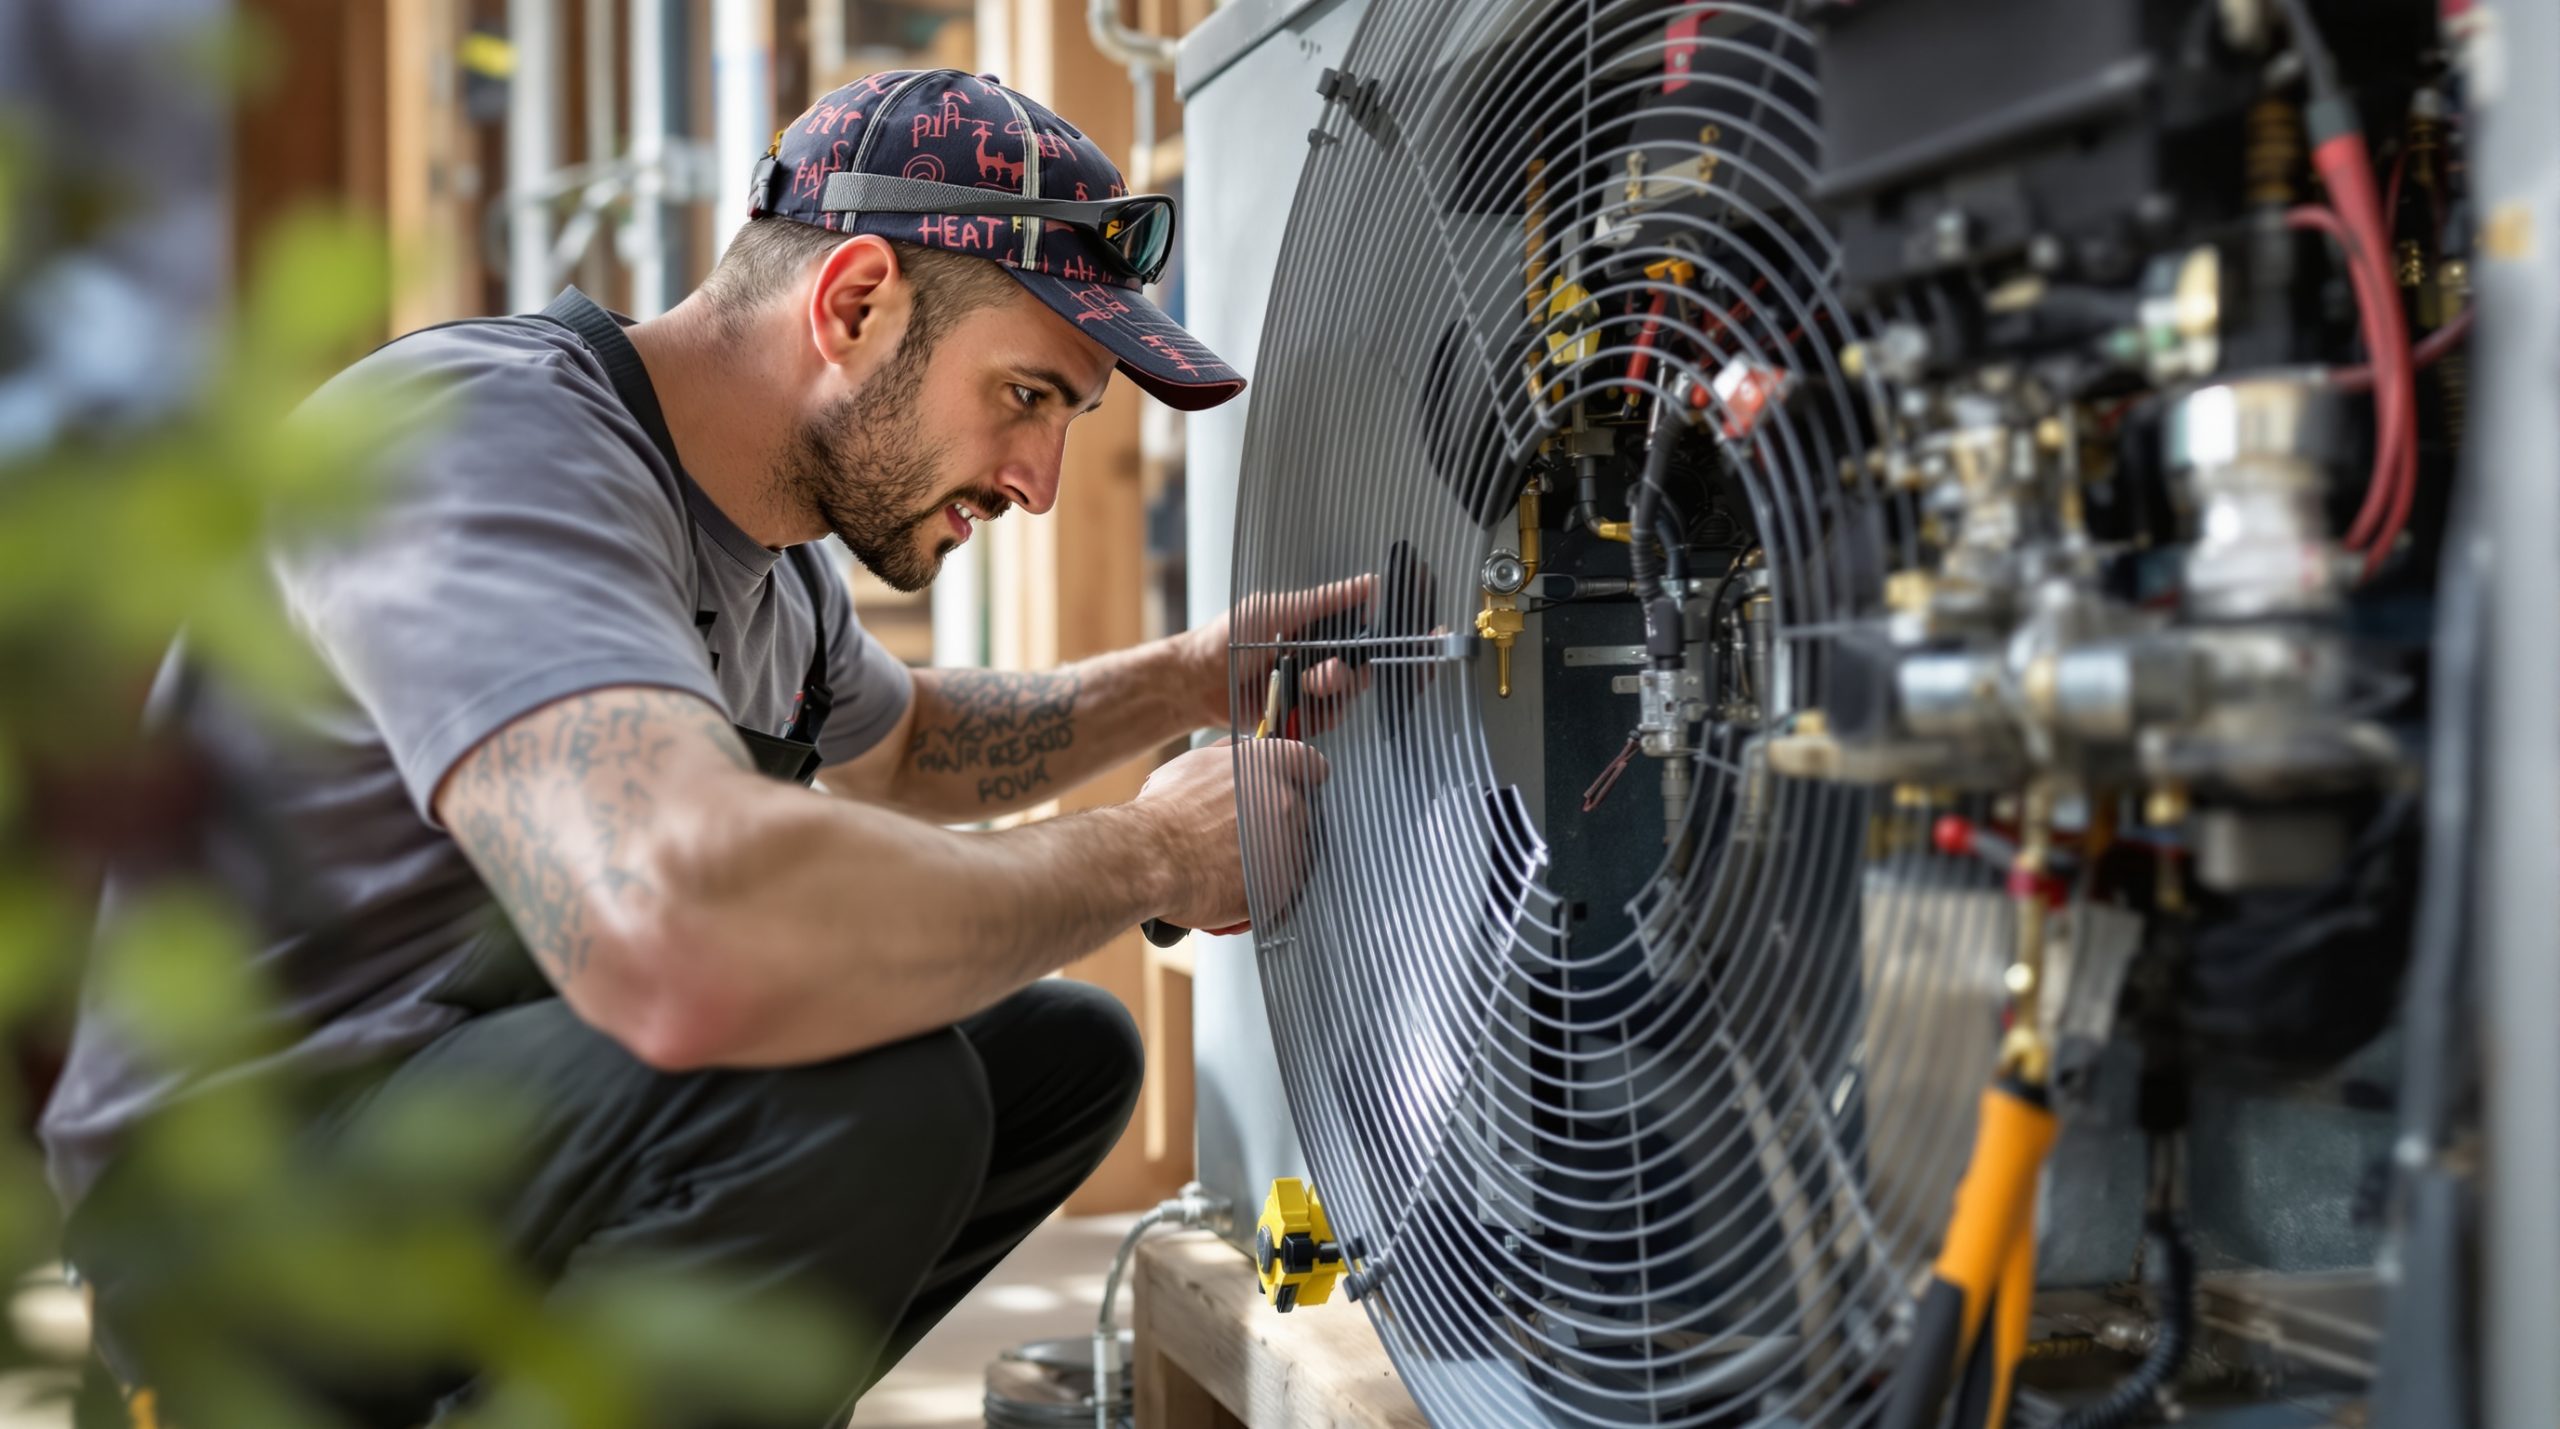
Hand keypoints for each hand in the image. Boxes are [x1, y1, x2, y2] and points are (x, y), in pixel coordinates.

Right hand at [1134, 738, 1329, 931]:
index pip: (1312, 766)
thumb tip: (1241, 749)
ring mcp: (1291, 847)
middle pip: (1301, 813)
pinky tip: (1230, 886)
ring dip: (1269, 858)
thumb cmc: (1167, 811)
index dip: (1298, 778)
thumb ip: (1230, 754)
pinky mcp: (1283, 887)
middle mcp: (1290, 802)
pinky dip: (1261, 890)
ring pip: (1293, 853)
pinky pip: (1281, 889)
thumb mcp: (1195, 762)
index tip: (1284, 789)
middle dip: (1276, 823)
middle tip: (1239, 834)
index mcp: (1273, 764)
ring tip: (1227, 863)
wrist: (1152, 858)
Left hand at [1170, 574, 1379, 734]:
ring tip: (1305, 687)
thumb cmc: (1228, 638)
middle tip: (1326, 670)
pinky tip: (1299, 707)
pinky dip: (1318, 716)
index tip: (1367, 640)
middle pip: (1358, 669)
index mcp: (1315, 628)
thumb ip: (1325, 600)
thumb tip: (1369, 583)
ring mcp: (1308, 689)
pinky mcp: (1298, 716)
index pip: (1360, 634)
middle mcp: (1316, 658)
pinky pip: (1326, 720)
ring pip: (1345, 696)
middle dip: (1346, 672)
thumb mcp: (1277, 610)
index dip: (1369, 639)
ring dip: (1330, 693)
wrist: (1195, 682)